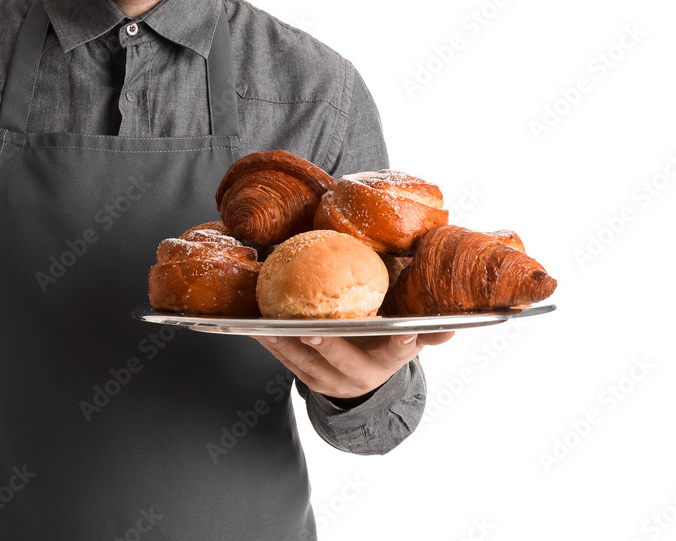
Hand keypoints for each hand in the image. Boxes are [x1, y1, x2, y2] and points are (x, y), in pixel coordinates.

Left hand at [253, 331, 454, 400]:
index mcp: (387, 362)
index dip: (402, 343)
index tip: (405, 332)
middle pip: (343, 361)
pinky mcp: (307, 378)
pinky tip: (255, 325)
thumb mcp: (403, 342)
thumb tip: (452, 326)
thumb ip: (424, 333)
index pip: (398, 352)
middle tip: (312, 330)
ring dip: (286, 343)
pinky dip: (271, 343)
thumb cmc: (380, 346)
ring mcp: (330, 380)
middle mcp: (359, 375)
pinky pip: (285, 361)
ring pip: (306, 363)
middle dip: (328, 346)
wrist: (359, 382)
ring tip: (270, 323)